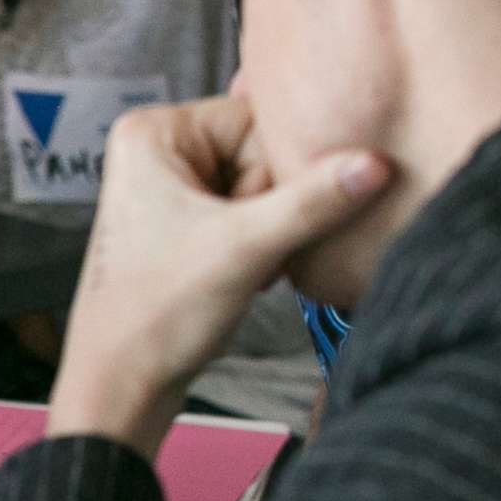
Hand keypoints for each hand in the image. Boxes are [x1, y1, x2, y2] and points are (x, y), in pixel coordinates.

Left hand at [48, 94, 390, 454]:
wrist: (124, 382)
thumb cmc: (158, 314)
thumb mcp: (247, 248)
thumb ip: (315, 201)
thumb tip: (377, 163)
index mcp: (153, 133)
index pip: (258, 118)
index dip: (273, 175)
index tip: (254, 222)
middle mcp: (156, 149)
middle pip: (260, 151)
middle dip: (268, 206)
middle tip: (242, 250)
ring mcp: (168, 186)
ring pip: (261, 185)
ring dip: (267, 229)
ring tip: (237, 264)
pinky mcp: (183, 221)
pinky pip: (247, 211)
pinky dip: (257, 243)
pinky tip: (239, 271)